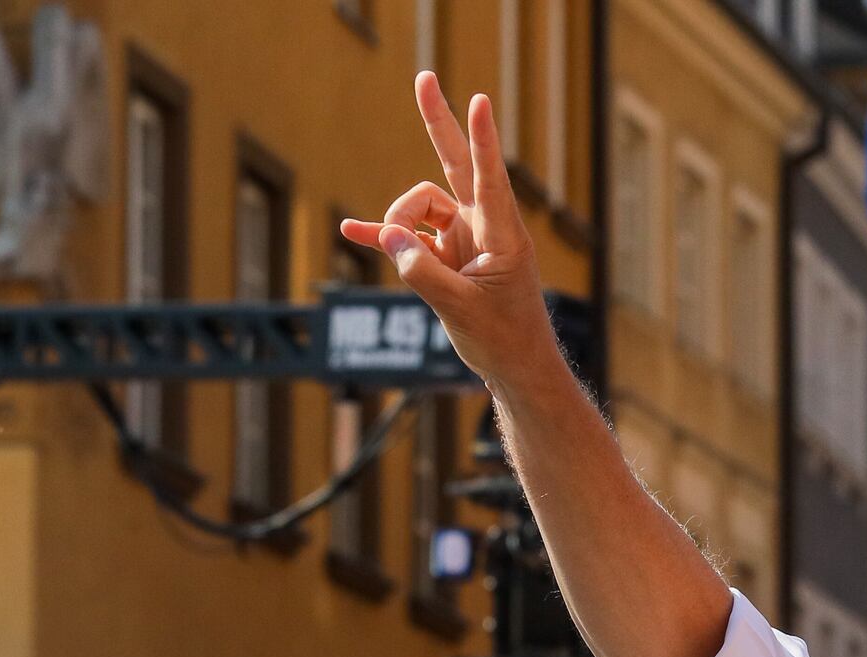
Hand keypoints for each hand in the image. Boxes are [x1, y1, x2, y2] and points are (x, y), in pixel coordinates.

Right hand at [337, 74, 553, 389]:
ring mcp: (463, 240)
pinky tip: (352, 230)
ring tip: (391, 253)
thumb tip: (388, 236)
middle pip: (455, 164)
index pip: (489, 176)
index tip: (479, 102)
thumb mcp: (460, 309)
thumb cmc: (503, 340)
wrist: (514, 368)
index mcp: (501, 235)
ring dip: (397, 225)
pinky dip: (383, 237)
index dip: (481, 139)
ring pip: (420, 210)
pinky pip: (409, 240)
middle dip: (439, 123)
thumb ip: (421, 273)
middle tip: (424, 78)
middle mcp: (483, 227)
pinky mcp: (446, 258)